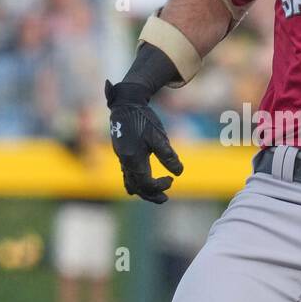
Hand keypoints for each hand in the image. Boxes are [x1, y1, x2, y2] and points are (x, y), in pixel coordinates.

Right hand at [105, 79, 182, 203]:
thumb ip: (168, 155)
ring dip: (142, 190)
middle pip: (137, 187)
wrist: (126, 103)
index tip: (171, 180)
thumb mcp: (158, 136)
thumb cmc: (144, 118)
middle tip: (165, 198)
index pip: (146, 183)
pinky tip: (142, 180)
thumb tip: (179, 173)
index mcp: (133, 159)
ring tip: (155, 193)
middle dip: (151, 194)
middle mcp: (125, 162)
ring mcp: (121, 158)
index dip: (160, 186)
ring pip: (130, 182)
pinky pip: (126, 174)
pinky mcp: (121, 153)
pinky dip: (135, 182)